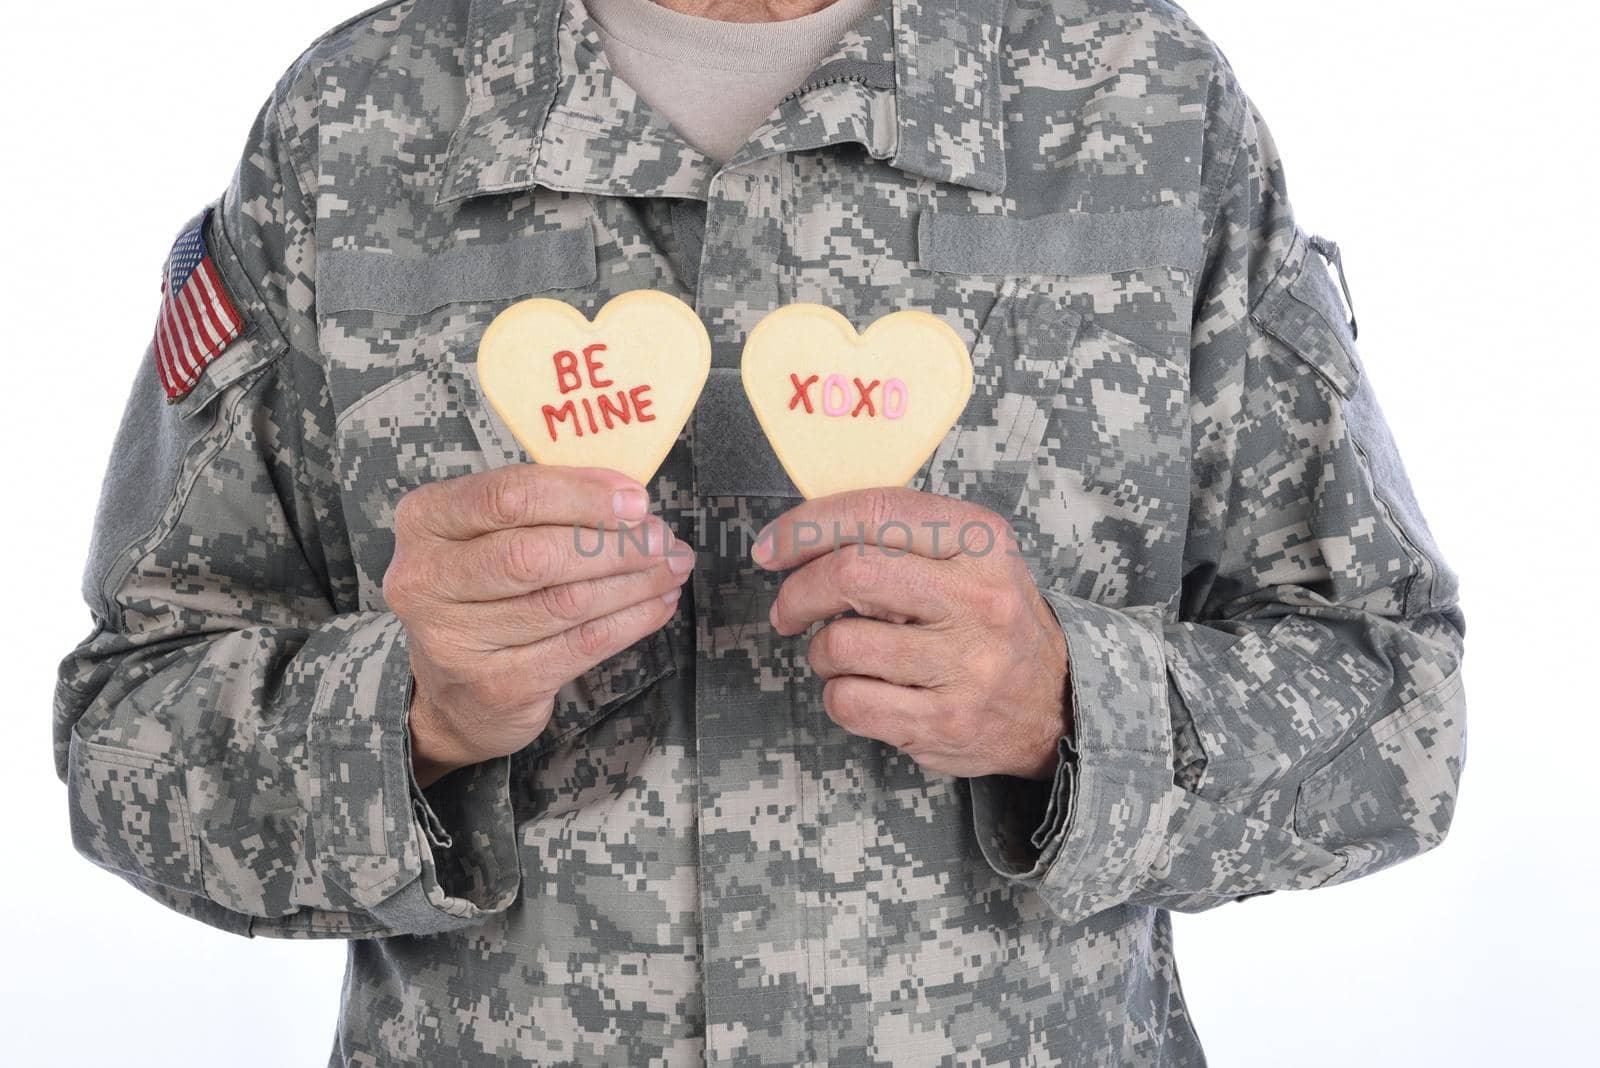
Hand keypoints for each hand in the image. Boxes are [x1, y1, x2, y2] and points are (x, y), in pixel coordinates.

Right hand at [385, 465, 691, 786]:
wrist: (452, 690)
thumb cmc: (484, 590)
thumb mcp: (491, 534)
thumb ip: (547, 506)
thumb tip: (630, 500)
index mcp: (425, 520)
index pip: (506, 496)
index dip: (581, 495)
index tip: (636, 501)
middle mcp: (426, 579)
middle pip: (536, 554)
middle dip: (614, 544)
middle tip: (663, 539)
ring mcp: (456, 640)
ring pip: (566, 602)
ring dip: (634, 582)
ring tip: (672, 567)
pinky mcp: (497, 686)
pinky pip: (582, 644)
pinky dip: (631, 620)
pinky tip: (658, 603)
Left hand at [754, 488, 1069, 780]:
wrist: (1056, 701)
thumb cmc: (988, 619)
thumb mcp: (969, 556)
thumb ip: (897, 538)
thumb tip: (797, 539)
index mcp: (981, 541)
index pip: (878, 511)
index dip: (807, 527)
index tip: (771, 548)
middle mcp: (979, 599)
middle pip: (852, 575)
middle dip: (799, 592)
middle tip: (789, 609)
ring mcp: (967, 665)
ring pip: (841, 644)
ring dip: (821, 651)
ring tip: (842, 654)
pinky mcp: (947, 721)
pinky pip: (849, 701)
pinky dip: (838, 694)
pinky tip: (863, 689)